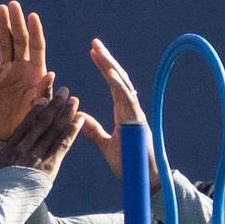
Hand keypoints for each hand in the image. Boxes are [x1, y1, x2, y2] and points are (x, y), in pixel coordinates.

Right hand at [0, 1, 53, 141]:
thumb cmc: (29, 123)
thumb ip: (44, 92)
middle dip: (16, 22)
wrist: (11, 134)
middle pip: (19, 39)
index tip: (32, 16)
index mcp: (36, 71)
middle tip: (11, 5)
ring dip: (1, 25)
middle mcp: (22, 66)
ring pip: (3, 42)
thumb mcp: (39, 109)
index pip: (36, 47)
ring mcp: (5, 68)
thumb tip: (52, 74)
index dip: (35, 31)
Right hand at [0, 87, 82, 181]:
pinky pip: (63, 144)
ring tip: (74, 100)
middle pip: (42, 122)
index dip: (36, 110)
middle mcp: (25, 147)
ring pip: (54, 129)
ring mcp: (37, 155)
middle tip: (64, 92)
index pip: (26, 125)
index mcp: (11, 148)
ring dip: (66, 113)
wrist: (2, 203)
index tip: (44, 99)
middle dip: (54, 105)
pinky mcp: (49, 166)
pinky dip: (72, 130)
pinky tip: (80, 119)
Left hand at [79, 38, 159, 191]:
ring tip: (99, 51)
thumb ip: (93, 131)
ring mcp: (135, 113)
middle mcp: (130, 109)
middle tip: (94, 43)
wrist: (145, 180)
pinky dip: (118, 85)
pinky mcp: (136, 121)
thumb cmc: (128, 164)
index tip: (92, 52)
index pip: (112, 84)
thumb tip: (79, 119)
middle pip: (117, 78)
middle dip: (106, 60)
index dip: (103, 67)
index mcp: (123, 111)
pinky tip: (108, 73)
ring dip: (110, 67)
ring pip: (123, 84)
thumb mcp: (105, 145)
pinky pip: (127, 100)